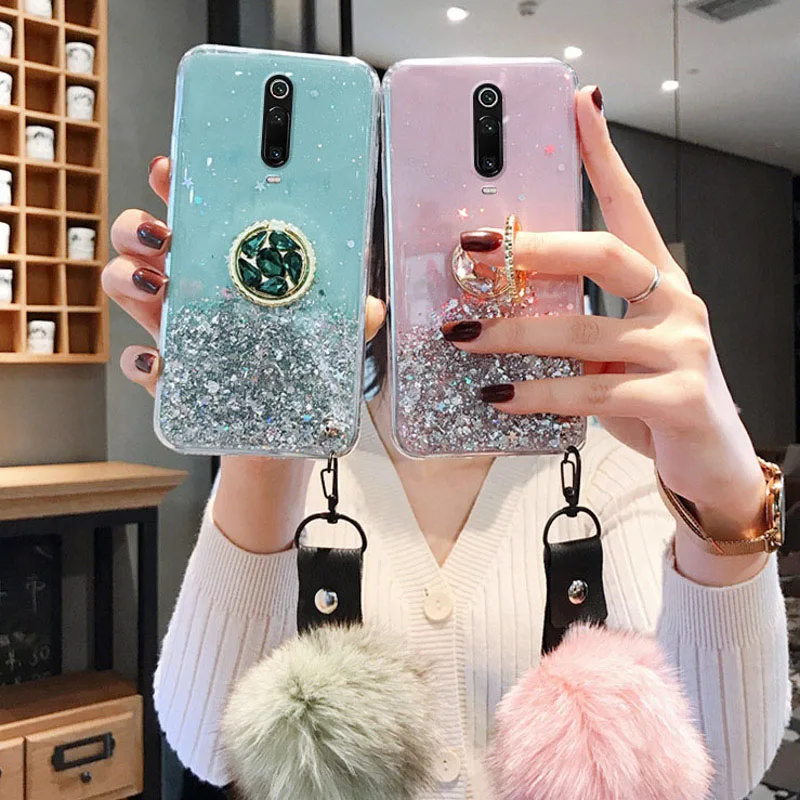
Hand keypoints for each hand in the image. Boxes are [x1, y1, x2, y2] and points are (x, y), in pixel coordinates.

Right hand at [102, 156, 386, 552]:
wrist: (279, 438)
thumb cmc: (297, 372)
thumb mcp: (329, 340)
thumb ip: (349, 319)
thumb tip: (370, 306)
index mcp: (230, 268)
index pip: (199, 215)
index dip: (180, 187)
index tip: (174, 169)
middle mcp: (193, 289)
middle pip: (145, 240)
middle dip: (140, 225)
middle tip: (162, 232)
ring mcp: (173, 330)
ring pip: (124, 284)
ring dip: (127, 278)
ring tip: (155, 286)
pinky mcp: (167, 376)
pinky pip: (136, 362)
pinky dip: (140, 360)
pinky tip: (159, 362)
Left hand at [445, 87, 765, 543]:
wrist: (710, 457)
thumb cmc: (655, 394)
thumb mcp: (618, 348)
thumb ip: (580, 321)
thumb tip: (503, 305)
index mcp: (660, 282)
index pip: (629, 206)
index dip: (603, 155)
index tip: (578, 107)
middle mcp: (676, 303)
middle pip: (602, 253)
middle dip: (532, 249)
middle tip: (473, 252)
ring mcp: (681, 349)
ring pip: (583, 330)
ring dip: (513, 334)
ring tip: (463, 336)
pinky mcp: (675, 397)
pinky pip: (590, 391)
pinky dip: (538, 393)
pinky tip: (501, 395)